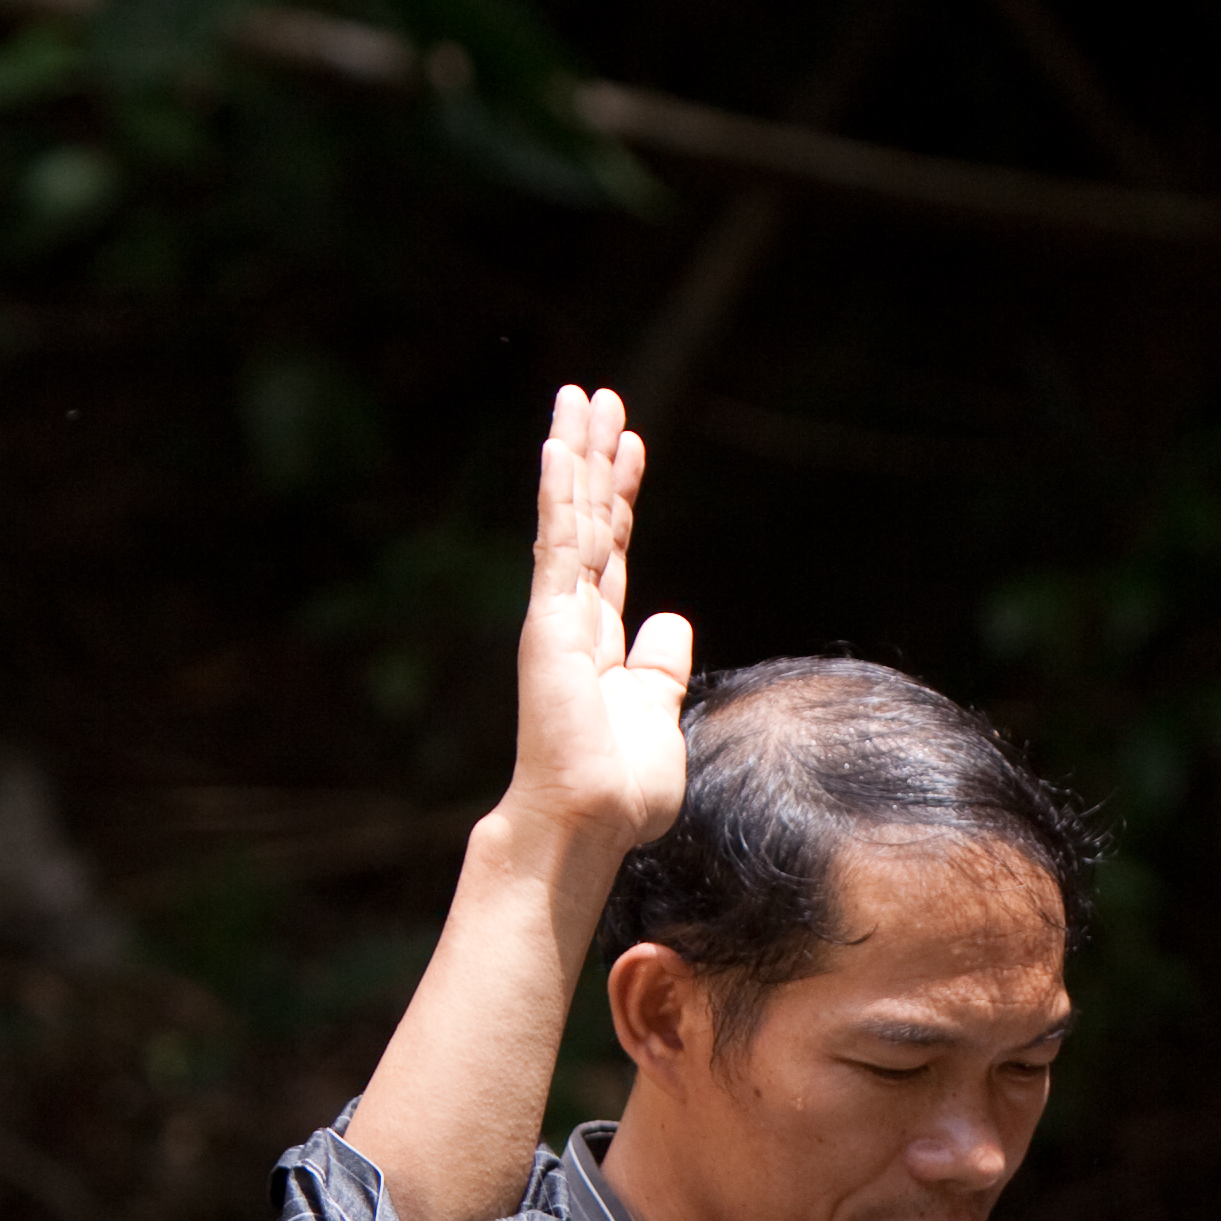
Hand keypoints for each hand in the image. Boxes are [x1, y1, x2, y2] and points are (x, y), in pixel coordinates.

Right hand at [493, 384, 694, 906]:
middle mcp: (574, 619)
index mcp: (601, 640)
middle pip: (588, 520)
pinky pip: (557, 549)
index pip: (614, 549)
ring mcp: (558, 618)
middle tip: (599, 397)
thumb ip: (660, 668)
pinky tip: (560, 450)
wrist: (590, 823)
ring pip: (571, 520)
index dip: (622, 495)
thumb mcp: (660, 715)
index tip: (631, 445)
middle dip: (595, 457)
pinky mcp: (549, 626)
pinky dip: (559, 499)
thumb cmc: (622, 791)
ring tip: (581, 397)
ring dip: (576, 456)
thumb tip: (671, 621)